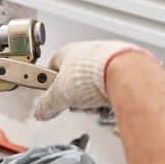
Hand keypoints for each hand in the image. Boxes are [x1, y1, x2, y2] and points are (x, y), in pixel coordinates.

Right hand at [34, 41, 153, 120]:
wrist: (124, 74)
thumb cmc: (92, 74)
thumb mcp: (60, 95)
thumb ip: (47, 104)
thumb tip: (40, 111)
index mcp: (68, 52)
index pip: (52, 67)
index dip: (50, 83)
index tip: (50, 96)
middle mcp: (87, 52)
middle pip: (75, 79)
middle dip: (76, 95)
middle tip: (77, 104)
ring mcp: (107, 58)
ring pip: (94, 83)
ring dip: (93, 97)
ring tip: (95, 104)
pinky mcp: (124, 67)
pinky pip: (112, 85)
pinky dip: (109, 95)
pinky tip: (109, 102)